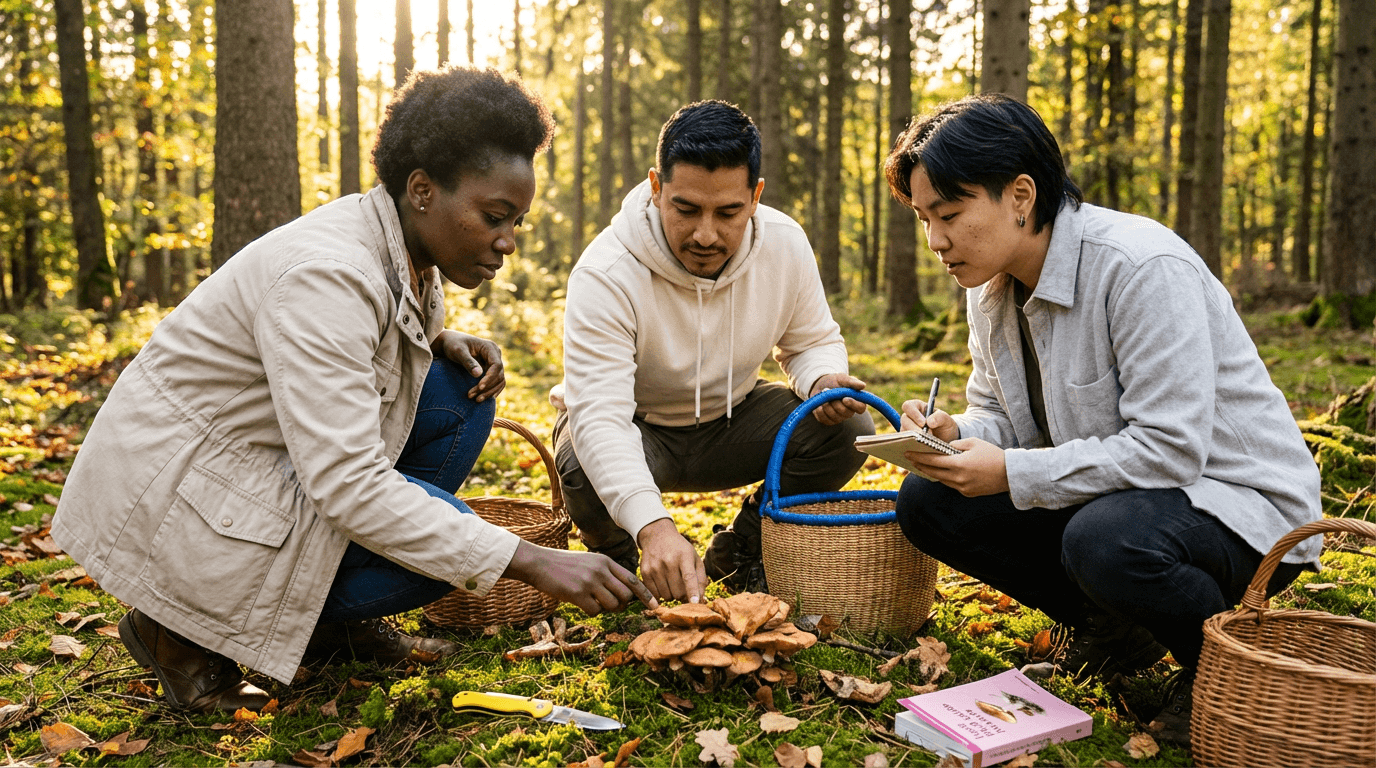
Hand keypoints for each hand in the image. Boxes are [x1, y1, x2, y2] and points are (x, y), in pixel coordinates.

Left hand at [433, 330, 504, 401]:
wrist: (450, 344)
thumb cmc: (453, 345)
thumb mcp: (458, 351)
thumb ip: (468, 362)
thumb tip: (478, 374)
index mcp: (490, 347)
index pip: (497, 365)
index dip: (490, 378)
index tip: (479, 387)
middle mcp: (495, 355)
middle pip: (499, 375)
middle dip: (487, 387)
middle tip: (472, 396)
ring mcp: (494, 363)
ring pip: (499, 381)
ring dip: (490, 392)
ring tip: (476, 400)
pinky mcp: (491, 370)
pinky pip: (496, 383)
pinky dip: (491, 391)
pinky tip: (482, 398)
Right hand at [503, 540, 657, 615]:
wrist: (539, 563)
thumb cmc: (564, 564)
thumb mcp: (589, 561)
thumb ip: (605, 573)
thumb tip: (622, 594)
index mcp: (605, 561)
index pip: (632, 579)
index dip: (645, 594)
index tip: (654, 605)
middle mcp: (600, 570)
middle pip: (625, 595)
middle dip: (622, 605)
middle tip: (612, 606)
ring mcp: (590, 582)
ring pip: (612, 605)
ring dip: (606, 609)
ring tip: (594, 603)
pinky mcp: (578, 594)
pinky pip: (595, 611)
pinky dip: (591, 611)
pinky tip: (581, 604)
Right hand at [636, 518, 707, 603]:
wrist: (657, 536)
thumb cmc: (680, 550)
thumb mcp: (694, 558)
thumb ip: (700, 579)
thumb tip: (700, 600)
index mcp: (684, 556)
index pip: (689, 577)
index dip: (692, 591)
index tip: (695, 603)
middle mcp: (668, 561)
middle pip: (678, 592)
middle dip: (682, 594)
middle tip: (682, 586)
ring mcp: (655, 567)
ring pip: (666, 596)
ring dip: (671, 595)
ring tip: (671, 582)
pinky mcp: (644, 572)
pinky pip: (654, 594)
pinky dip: (660, 594)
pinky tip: (662, 583)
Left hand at [809, 373, 867, 425]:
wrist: (819, 385)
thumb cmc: (835, 381)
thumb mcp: (842, 378)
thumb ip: (852, 382)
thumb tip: (863, 385)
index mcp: (856, 401)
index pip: (861, 408)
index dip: (853, 404)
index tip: (844, 398)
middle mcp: (849, 412)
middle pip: (845, 412)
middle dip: (835, 402)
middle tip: (827, 390)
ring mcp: (839, 418)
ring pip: (834, 416)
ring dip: (826, 404)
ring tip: (823, 395)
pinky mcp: (828, 421)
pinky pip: (824, 419)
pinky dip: (820, 410)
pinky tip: (819, 403)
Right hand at [900, 398, 959, 442]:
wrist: (947, 441)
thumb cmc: (945, 426)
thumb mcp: (946, 420)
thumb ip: (940, 417)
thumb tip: (929, 422)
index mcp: (917, 407)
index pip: (908, 406)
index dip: (913, 414)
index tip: (923, 423)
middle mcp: (909, 418)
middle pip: (904, 420)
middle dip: (914, 429)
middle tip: (926, 437)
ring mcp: (907, 430)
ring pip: (904, 433)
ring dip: (914, 438)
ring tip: (927, 443)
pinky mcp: (907, 441)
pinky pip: (905, 443)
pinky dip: (913, 446)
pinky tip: (923, 449)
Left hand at [904, 437, 1009, 496]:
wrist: (1011, 474)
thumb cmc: (993, 454)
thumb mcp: (974, 443)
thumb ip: (956, 445)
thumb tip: (943, 448)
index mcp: (959, 464)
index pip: (933, 461)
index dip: (919, 457)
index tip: (908, 453)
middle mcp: (959, 478)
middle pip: (933, 473)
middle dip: (920, 465)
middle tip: (910, 459)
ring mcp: (963, 488)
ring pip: (941, 480)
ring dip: (931, 473)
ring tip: (922, 465)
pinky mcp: (968, 493)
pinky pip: (951, 485)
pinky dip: (944, 478)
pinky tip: (940, 473)